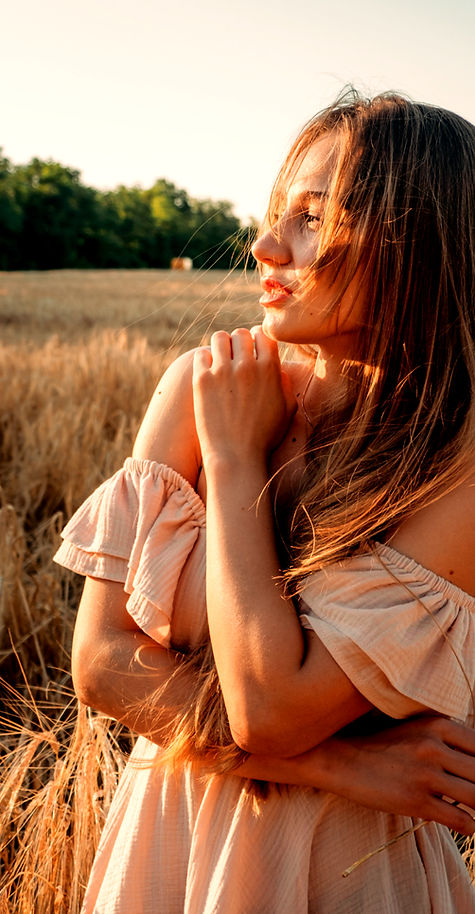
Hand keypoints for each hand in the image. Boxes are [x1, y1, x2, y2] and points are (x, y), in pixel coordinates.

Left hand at [193, 326, 296, 466]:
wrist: (235, 457)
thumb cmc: (263, 438)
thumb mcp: (287, 412)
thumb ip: (286, 385)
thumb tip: (279, 370)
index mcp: (270, 369)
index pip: (263, 335)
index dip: (257, 341)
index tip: (252, 350)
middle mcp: (247, 366)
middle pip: (240, 334)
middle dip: (238, 343)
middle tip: (234, 357)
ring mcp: (223, 372)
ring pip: (219, 338)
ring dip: (220, 347)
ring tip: (220, 361)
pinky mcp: (202, 380)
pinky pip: (201, 355)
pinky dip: (204, 360)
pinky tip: (207, 373)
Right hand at [323, 716, 474, 833]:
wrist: (341, 759)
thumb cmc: (381, 744)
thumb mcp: (415, 728)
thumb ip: (446, 737)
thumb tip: (474, 757)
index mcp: (437, 724)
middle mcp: (433, 747)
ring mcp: (425, 775)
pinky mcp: (416, 801)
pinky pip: (460, 820)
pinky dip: (470, 826)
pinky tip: (466, 824)